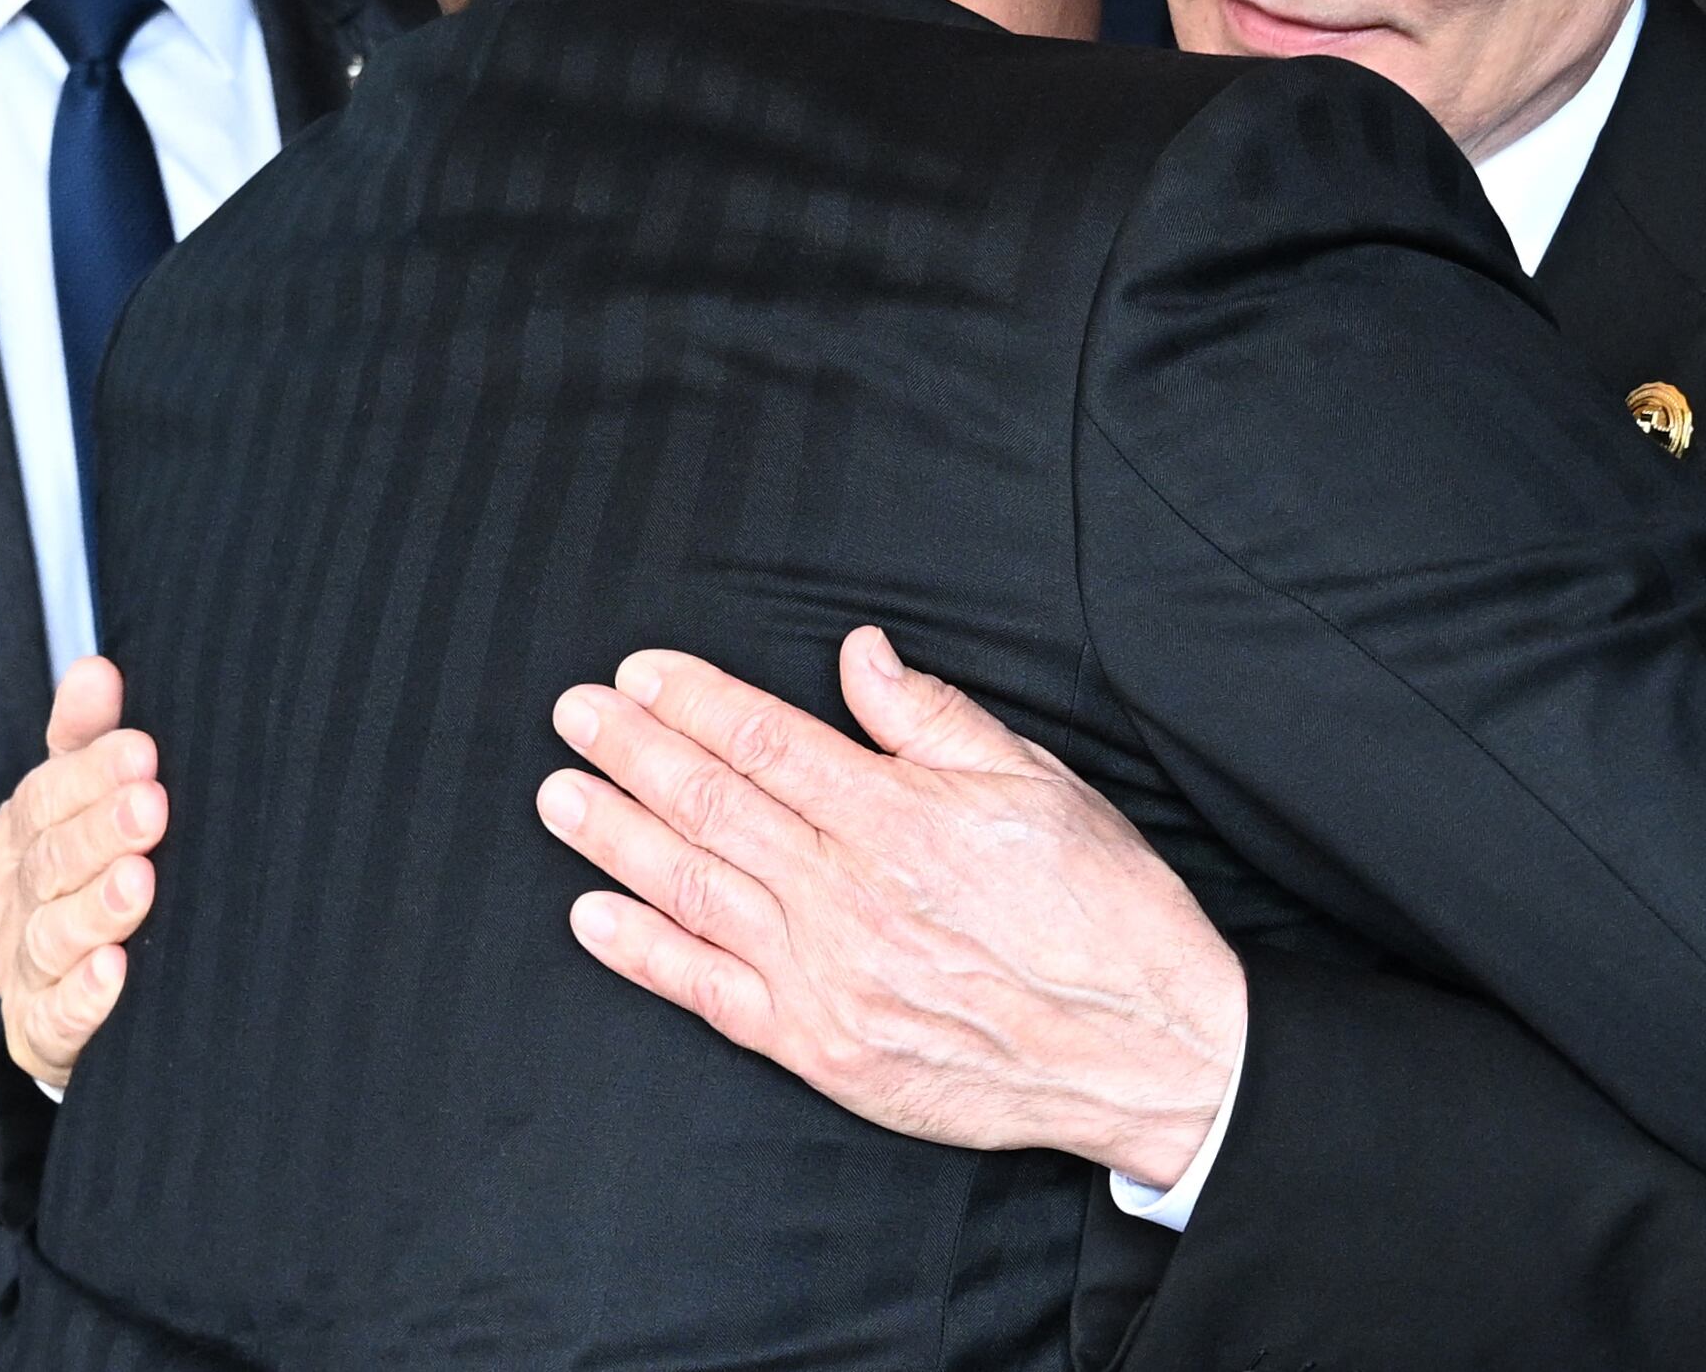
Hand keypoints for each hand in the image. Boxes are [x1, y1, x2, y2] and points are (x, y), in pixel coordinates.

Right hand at [0, 657, 166, 1088]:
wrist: (95, 992)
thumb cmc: (97, 872)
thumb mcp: (91, 800)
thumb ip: (88, 739)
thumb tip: (95, 667)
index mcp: (21, 836)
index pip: (45, 797)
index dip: (90, 775)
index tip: (144, 752)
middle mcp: (14, 899)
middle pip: (50, 862)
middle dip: (101, 833)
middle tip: (153, 807)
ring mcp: (22, 967)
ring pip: (51, 936)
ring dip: (94, 910)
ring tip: (139, 884)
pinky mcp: (40, 1030)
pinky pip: (56, 1016)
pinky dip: (84, 996)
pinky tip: (115, 973)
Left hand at [538, 628, 1245, 1190]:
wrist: (1143, 1047)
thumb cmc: (1102, 907)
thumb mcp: (1038, 781)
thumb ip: (935, 719)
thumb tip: (858, 655)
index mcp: (903, 818)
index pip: (769, 744)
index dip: (695, 703)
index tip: (640, 674)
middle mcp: (852, 896)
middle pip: (716, 809)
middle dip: (636, 754)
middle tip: (575, 715)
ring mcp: (829, 978)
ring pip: (697, 893)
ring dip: (618, 839)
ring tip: (562, 796)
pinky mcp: (824, 1049)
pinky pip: (713, 995)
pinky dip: (646, 955)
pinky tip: (593, 916)